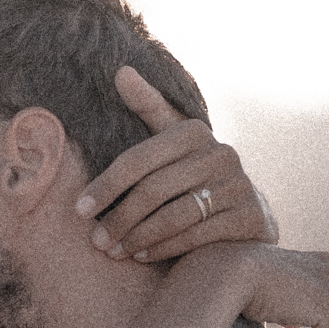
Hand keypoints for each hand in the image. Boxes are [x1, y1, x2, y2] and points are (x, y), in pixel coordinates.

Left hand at [76, 66, 277, 262]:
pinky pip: (197, 236)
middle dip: (119, 218)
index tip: (78, 210)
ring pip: (174, 215)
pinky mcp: (250, 217)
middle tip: (96, 241)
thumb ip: (149, 108)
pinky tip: (142, 256)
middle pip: (154, 189)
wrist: (245, 214)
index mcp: (194, 131)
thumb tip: (121, 70)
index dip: (106, 185)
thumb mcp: (173, 140)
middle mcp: (222, 153)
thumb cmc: (194, 177)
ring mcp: (239, 185)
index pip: (138, 159)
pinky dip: (164, 248)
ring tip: (115, 252)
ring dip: (138, 237)